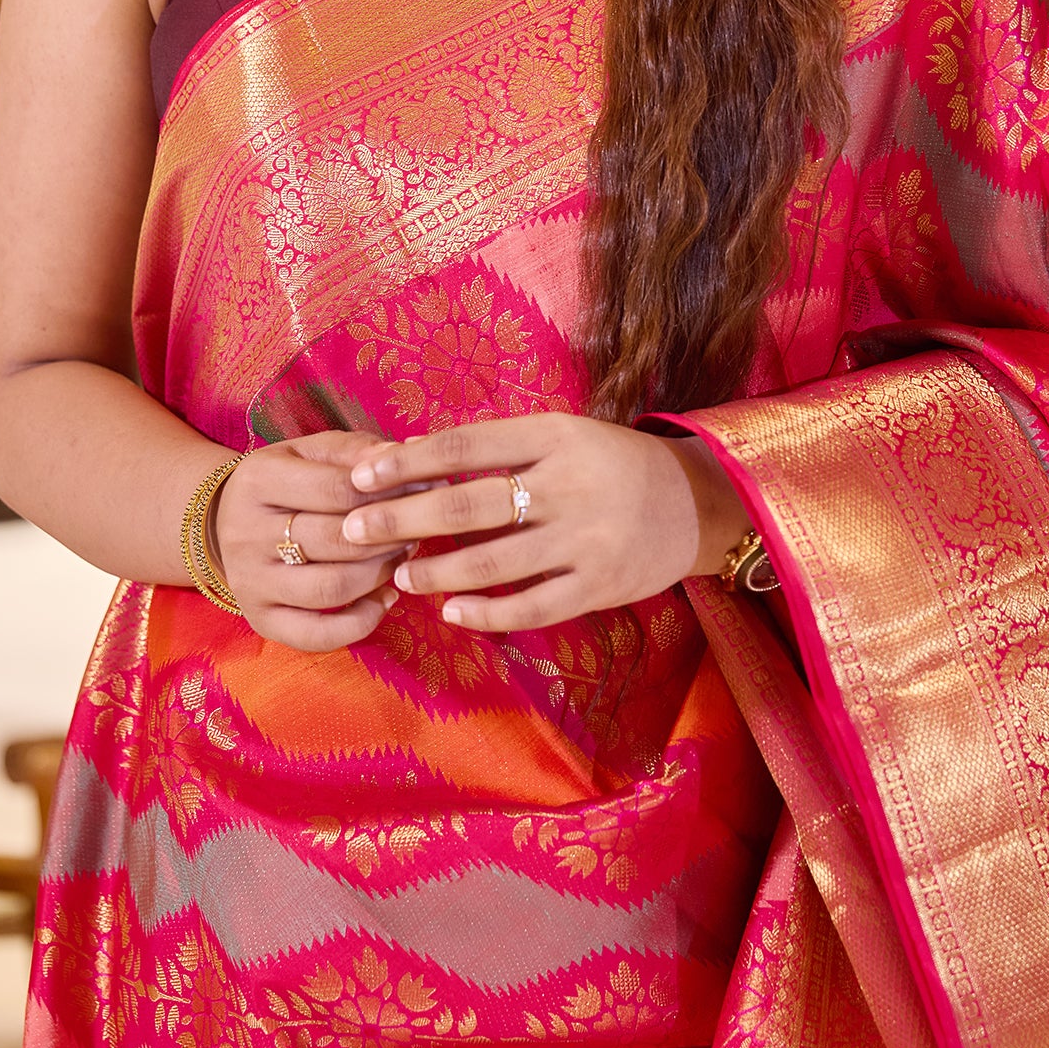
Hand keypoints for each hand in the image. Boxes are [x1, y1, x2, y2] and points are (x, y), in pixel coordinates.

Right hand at [211, 430, 407, 652]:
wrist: (224, 521)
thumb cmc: (285, 481)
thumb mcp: (311, 452)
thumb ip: (357, 451)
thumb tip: (404, 459)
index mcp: (258, 480)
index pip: (336, 489)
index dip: (386, 493)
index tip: (418, 492)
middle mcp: (246, 533)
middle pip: (336, 540)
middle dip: (389, 536)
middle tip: (416, 527)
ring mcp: (250, 582)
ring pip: (331, 588)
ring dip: (381, 574)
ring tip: (402, 557)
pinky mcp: (260, 619)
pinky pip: (316, 636)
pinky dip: (361, 623)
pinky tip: (385, 599)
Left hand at [341, 415, 749, 632]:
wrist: (696, 502)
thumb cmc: (610, 463)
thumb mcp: (562, 435)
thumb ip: (498, 448)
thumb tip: (412, 456)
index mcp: (554, 437)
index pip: (464, 448)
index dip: (407, 463)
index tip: (359, 477)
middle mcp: (567, 486)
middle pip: (468, 507)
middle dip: (401, 520)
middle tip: (352, 531)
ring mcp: (584, 541)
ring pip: (491, 563)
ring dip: (435, 572)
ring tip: (399, 575)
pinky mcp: (598, 587)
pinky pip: (531, 607)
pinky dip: (486, 613)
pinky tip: (450, 611)